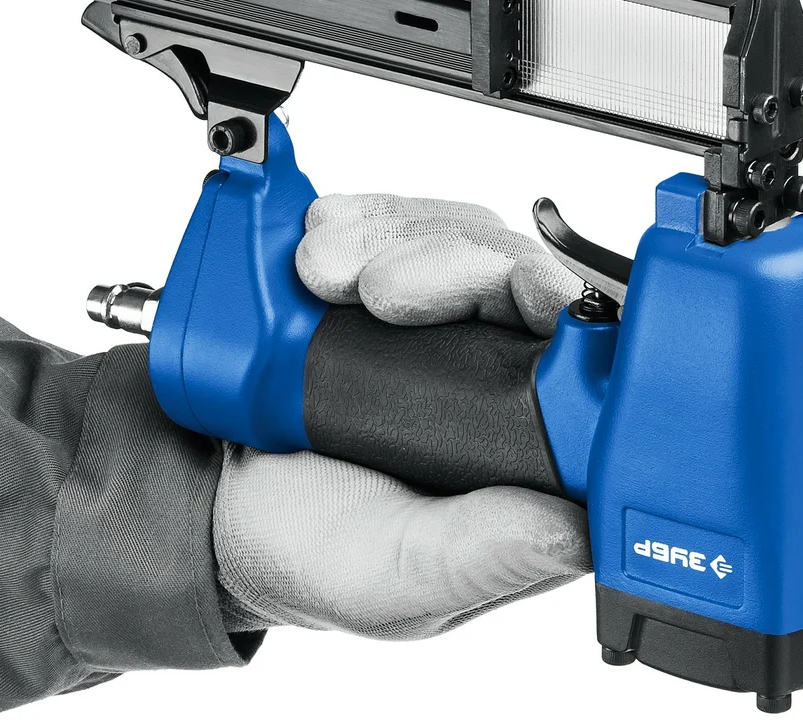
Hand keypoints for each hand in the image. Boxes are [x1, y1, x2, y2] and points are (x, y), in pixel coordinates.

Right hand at [214, 194, 589, 639]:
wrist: (212, 491)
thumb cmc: (308, 547)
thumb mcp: (391, 581)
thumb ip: (477, 558)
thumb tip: (576, 530)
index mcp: (525, 459)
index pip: (589, 362)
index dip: (562, 311)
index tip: (508, 290)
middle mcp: (501, 382)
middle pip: (523, 276)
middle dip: (452, 266)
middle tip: (372, 292)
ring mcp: (451, 323)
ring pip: (467, 235)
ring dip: (394, 240)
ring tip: (320, 277)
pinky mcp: (398, 283)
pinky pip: (408, 222)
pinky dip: (364, 223)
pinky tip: (317, 253)